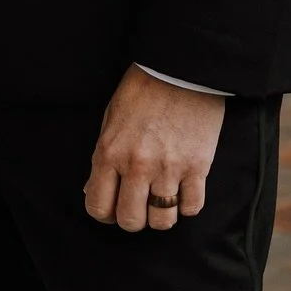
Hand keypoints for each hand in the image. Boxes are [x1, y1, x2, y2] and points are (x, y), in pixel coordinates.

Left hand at [84, 66, 225, 232]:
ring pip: (162, 221)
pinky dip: (186, 205)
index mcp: (110, 152)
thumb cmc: (142, 91)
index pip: (99, 207)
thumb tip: (92, 191)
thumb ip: (102, 159)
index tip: (113, 207)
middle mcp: (137, 165)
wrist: (180, 68)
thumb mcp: (111, 120)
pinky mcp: (198, 167)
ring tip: (161, 198)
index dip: (105, 213)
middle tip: (138, 204)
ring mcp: (169, 168)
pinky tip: (182, 191)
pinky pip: (192, 207)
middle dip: (133, 218)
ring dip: (160, 215)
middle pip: (131, 221)